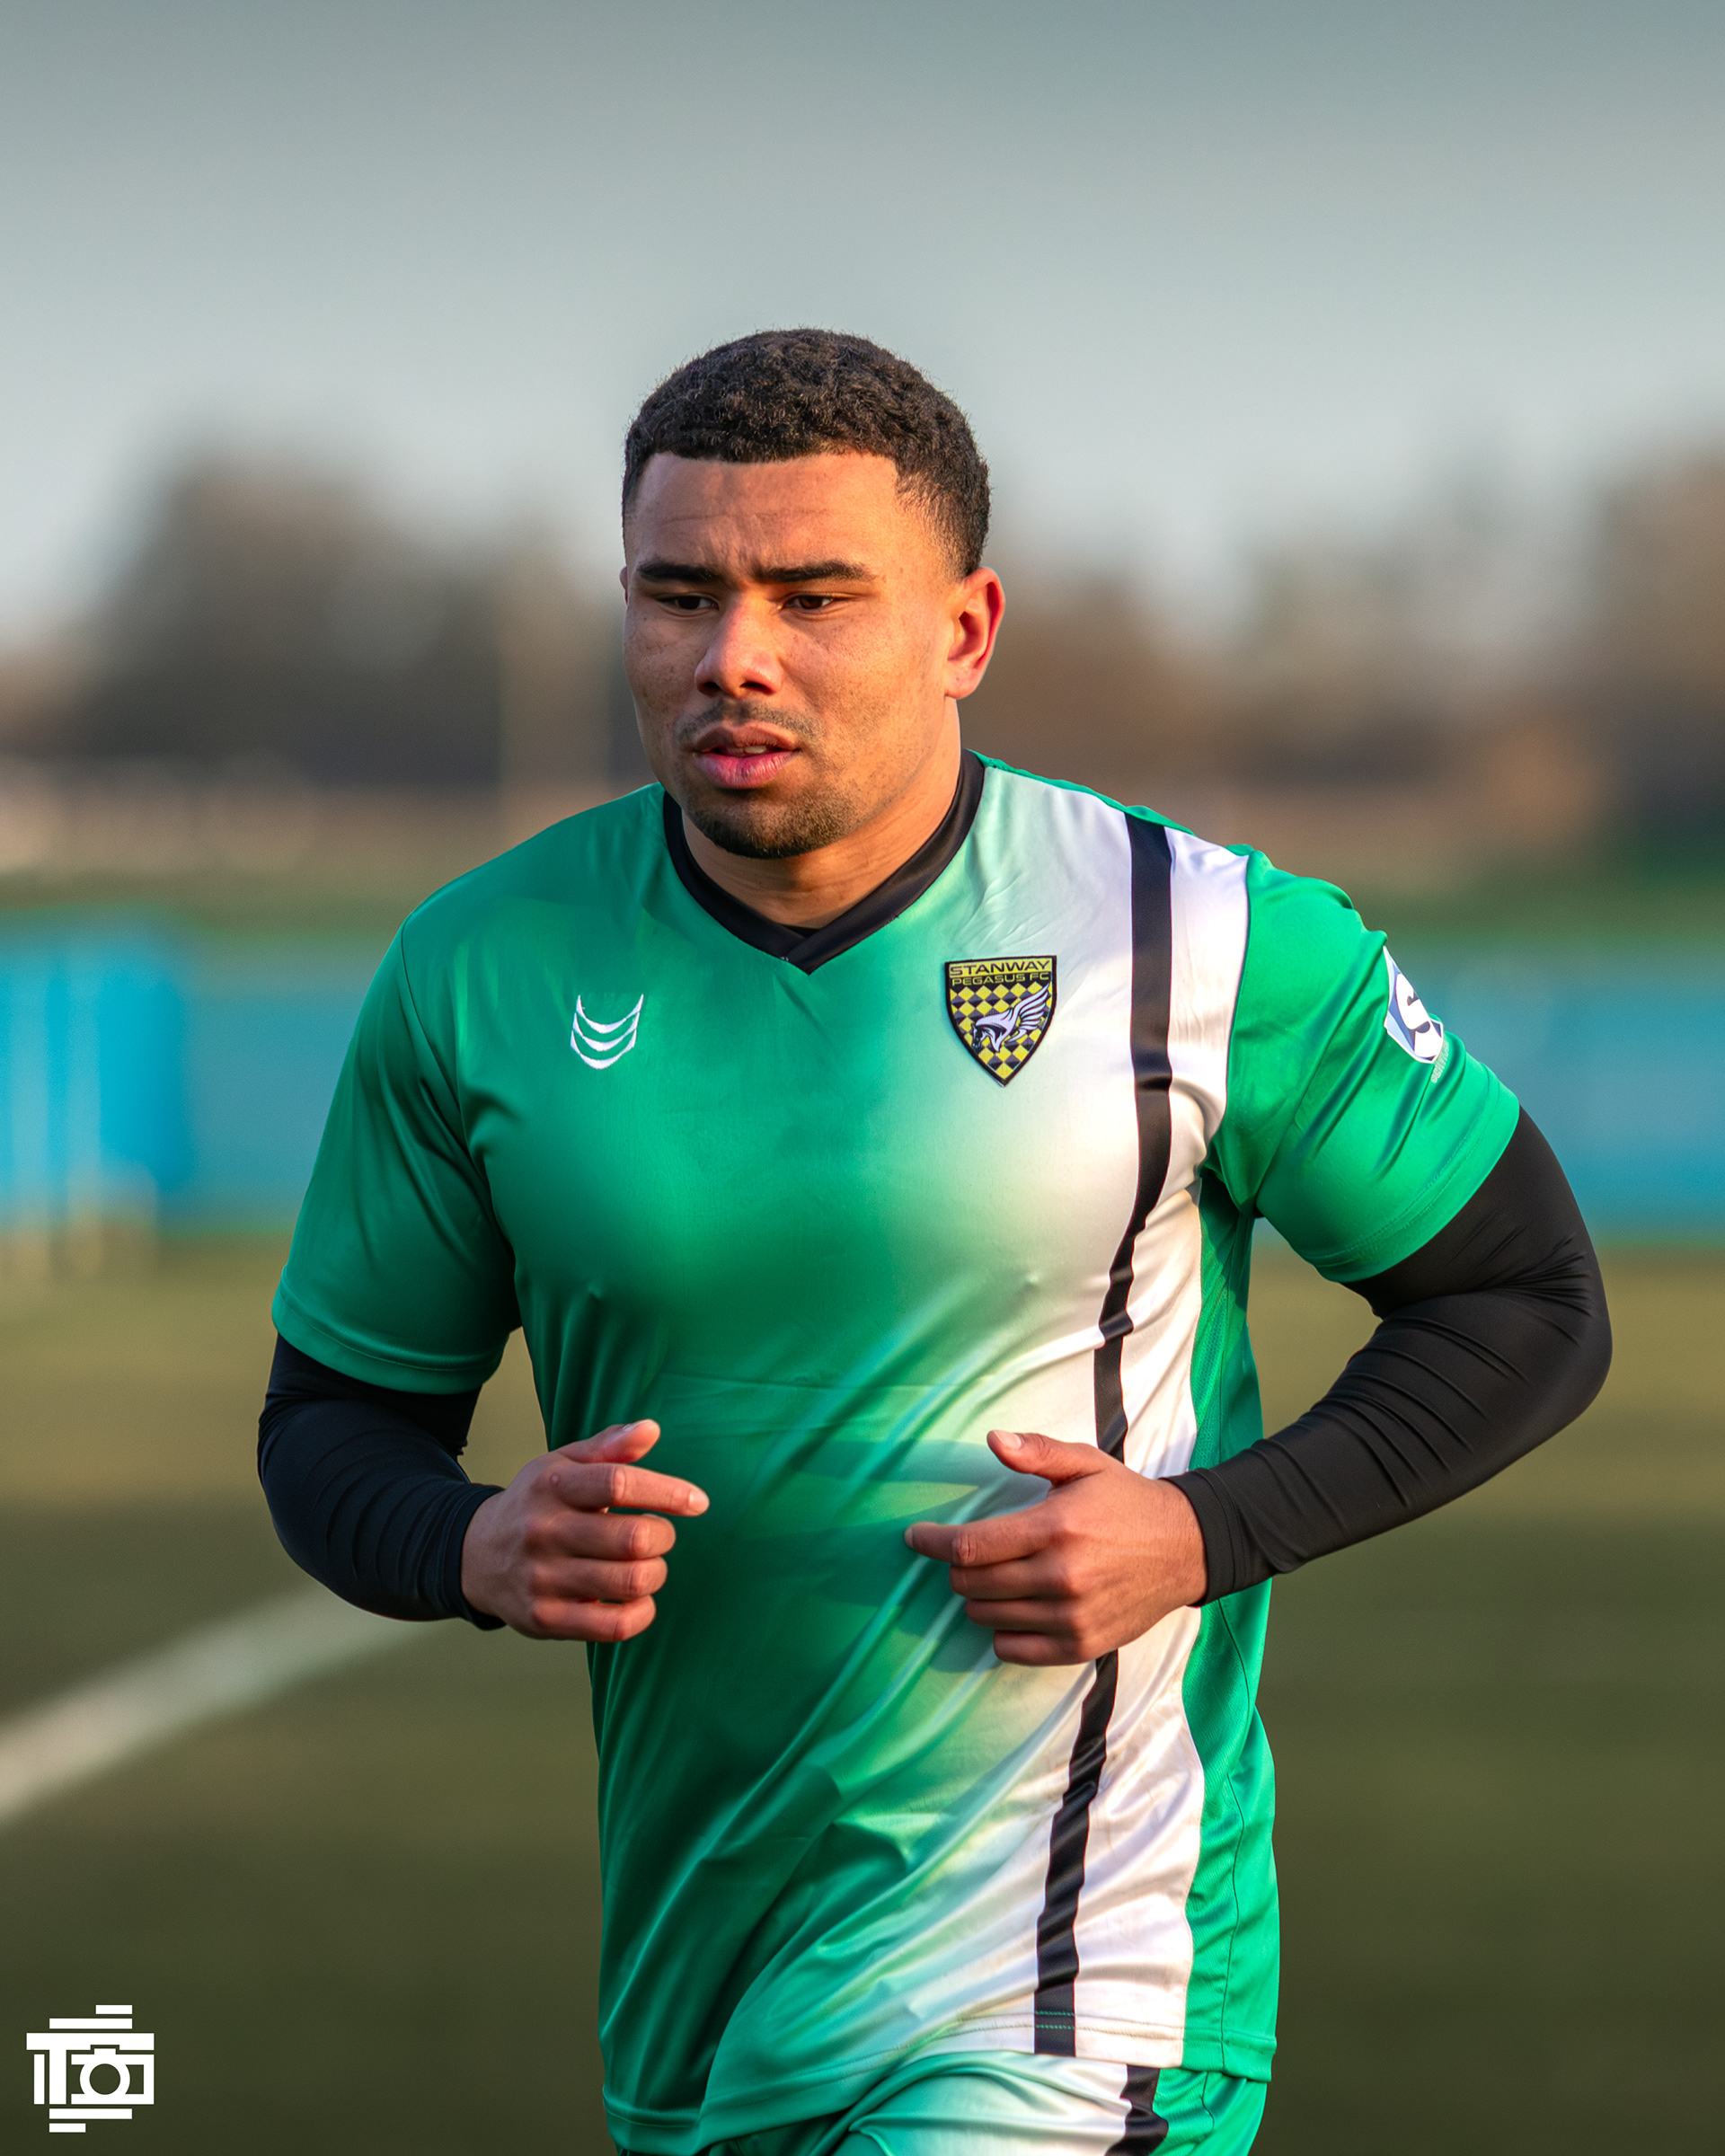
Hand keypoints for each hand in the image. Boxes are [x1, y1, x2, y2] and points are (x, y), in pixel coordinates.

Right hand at [460, 1420, 708, 1641]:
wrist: (476, 1555)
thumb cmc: (536, 1504)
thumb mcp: (563, 1465)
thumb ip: (609, 1447)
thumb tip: (651, 1429)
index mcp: (552, 1484)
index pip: (619, 1484)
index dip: (667, 1492)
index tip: (697, 1502)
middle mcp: (543, 1530)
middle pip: (632, 1538)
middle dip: (663, 1536)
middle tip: (660, 1535)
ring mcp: (542, 1578)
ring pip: (629, 1581)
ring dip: (655, 1573)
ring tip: (648, 1565)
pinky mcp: (544, 1619)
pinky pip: (614, 1625)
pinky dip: (641, 1613)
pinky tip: (639, 1599)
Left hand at [903, 1429, 1207, 1664]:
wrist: (1186, 1549)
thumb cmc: (1127, 1501)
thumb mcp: (1085, 1464)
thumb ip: (1036, 1451)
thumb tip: (992, 1440)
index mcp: (1056, 1527)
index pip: (970, 1547)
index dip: (932, 1542)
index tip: (915, 1536)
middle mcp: (1060, 1576)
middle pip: (971, 1585)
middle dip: (956, 1568)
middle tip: (967, 1554)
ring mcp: (1071, 1617)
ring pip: (986, 1617)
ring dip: (978, 1597)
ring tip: (995, 1577)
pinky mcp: (1081, 1645)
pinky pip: (1012, 1650)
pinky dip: (1001, 1631)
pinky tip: (1014, 1607)